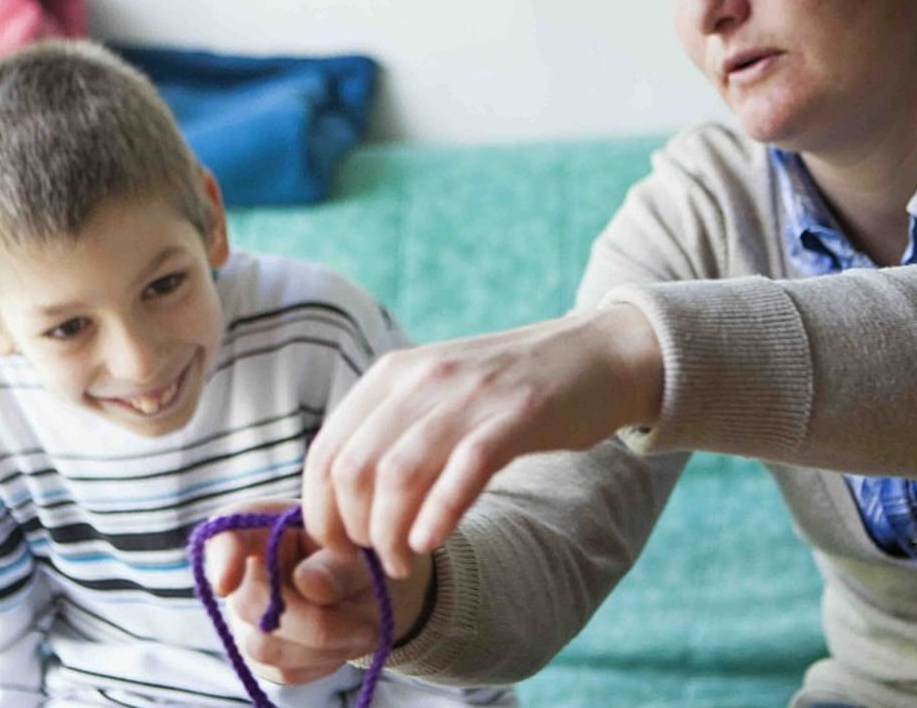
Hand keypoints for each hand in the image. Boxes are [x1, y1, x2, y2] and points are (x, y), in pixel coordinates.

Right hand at [203, 499, 433, 684]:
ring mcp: (249, 617)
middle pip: (251, 603)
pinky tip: (346, 642)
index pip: (228, 531)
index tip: (227, 582)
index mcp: (269, 526)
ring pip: (265, 645)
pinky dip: (324, 662)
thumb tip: (307, 583)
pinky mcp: (262, 654)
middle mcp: (248, 571)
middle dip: (312, 620)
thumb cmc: (364, 557)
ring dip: (324, 645)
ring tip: (365, 630)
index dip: (221, 556)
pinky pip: (283, 670)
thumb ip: (340, 564)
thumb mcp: (365, 552)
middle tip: (366, 625)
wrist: (377, 594)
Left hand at [301, 304, 663, 577]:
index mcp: (392, 374)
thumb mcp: (436, 394)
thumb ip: (390, 432)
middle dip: (354, 530)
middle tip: (374, 560)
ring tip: (403, 562)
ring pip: (398, 475)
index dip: (321, 512)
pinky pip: (463, 471)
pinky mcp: (517, 414)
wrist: (595, 354)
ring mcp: (470, 394)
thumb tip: (340, 499)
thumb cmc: (509, 390)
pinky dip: (438, 515)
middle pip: (354, 469)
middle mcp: (422, 377)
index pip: (326, 450)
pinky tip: (432, 541)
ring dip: (390, 534)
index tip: (339, 549)